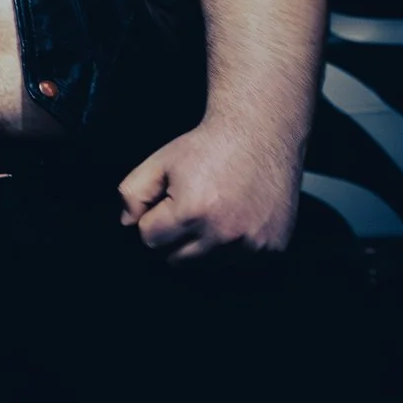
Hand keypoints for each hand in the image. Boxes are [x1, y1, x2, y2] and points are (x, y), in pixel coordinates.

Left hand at [116, 121, 299, 261]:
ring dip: (203, 245)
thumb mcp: (158, 162)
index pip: (150, 239)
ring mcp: (253, 244)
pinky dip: (233, 249)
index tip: (165, 202)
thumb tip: (128, 224)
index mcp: (192, 212)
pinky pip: (239, 264)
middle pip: (176, 259)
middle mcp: (224, 234)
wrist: (261, 136)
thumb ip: (132, 193)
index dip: (152, 219)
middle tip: (188, 207)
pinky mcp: (274, 248)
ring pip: (207, 265)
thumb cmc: (207, 148)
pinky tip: (236, 220)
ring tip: (213, 211)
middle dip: (174, 237)